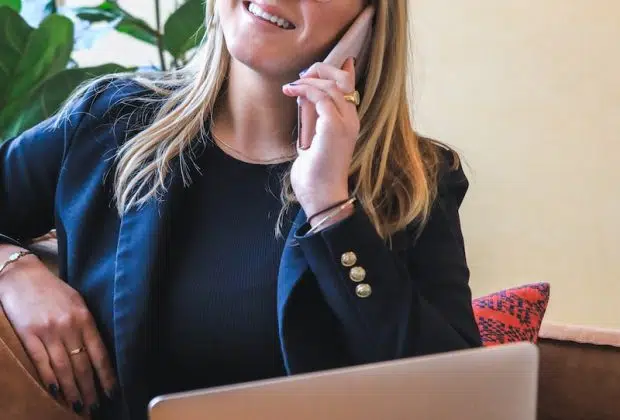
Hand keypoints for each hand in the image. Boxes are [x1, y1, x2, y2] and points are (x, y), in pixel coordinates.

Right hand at [0, 253, 115, 414]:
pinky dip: (50, 379)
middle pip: (83, 365)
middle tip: (95, 407)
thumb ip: (86, 324)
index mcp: (84, 318)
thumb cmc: (52, 289)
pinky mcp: (28, 335)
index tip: (112, 391)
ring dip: (72, 390)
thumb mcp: (77, 302)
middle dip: (90, 389)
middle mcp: (69, 326)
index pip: (100, 353)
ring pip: (64, 368)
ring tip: (78, 406)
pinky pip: (41, 362)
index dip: (106, 375)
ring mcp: (48, 332)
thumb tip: (96, 351)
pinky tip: (56, 391)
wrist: (22, 275)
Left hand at [282, 57, 358, 218]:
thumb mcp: (313, 140)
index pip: (349, 86)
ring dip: (308, 80)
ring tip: (291, 86)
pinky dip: (305, 89)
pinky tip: (292, 91)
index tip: (312, 70)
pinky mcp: (334, 127)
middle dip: (320, 70)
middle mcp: (351, 120)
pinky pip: (321, 97)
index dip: (336, 70)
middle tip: (300, 76)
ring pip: (332, 85)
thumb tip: (304, 99)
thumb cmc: (316, 174)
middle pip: (342, 79)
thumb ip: (313, 119)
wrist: (322, 195)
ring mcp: (345, 123)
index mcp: (349, 122)